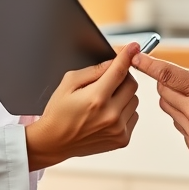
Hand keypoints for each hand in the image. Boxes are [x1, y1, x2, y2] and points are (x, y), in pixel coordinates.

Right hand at [24, 43, 140, 170]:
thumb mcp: (69, 83)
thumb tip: (114, 61)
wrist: (54, 142)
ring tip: (105, 101)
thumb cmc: (59, 112)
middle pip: (132, 84)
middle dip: (122, 78)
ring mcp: (118, 129)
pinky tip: (107, 114)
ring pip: (134, 100)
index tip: (134, 47)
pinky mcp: (122, 139)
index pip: (119, 71)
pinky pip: (133, 115)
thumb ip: (93, 70)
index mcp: (96, 98)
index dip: (127, 56)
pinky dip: (124, 111)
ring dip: (124, 96)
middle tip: (109, 81)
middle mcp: (110, 114)